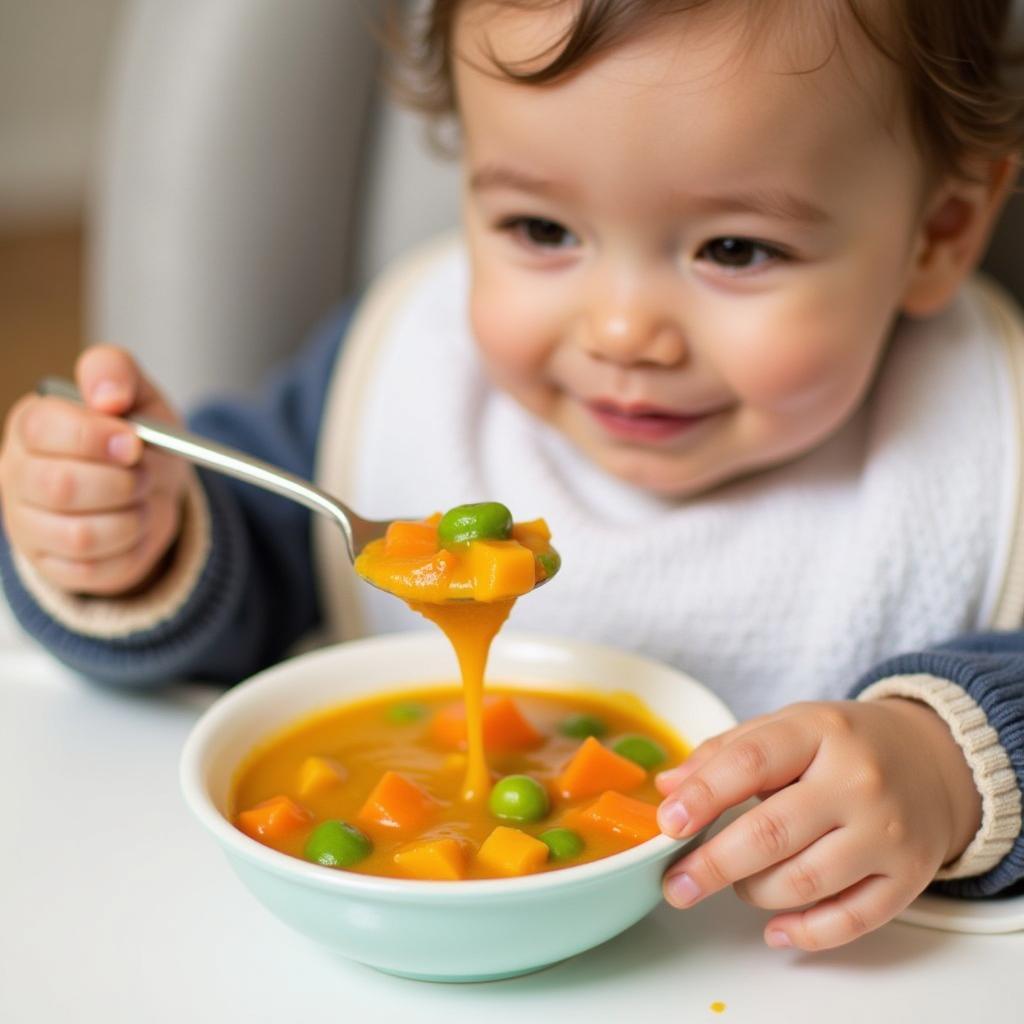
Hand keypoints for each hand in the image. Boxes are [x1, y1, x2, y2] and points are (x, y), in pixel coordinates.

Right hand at [0, 345, 188, 595]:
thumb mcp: (136, 393)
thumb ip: (115, 372)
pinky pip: (94, 570)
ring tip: (143, 499)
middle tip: (146, 474)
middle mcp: (17, 475)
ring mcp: (29, 525)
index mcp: (31, 426)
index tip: (134, 442)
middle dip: (122, 483)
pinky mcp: (52, 565)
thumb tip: (108, 396)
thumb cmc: (136, 436)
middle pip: (61, 487)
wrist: (152, 489)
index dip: (95, 437)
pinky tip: (135, 527)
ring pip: (80, 535)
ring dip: (132, 518)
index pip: (44, 429)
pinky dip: (130, 549)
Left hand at [656, 698, 980, 950]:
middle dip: (714, 864)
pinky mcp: (908, 877)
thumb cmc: (841, 745)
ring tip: (737, 883)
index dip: (703, 795)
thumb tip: (669, 789)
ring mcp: (887, 832)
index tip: (667, 824)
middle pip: (772, 831)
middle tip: (676, 884)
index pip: (750, 762)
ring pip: (804, 881)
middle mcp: (857, 781)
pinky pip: (850, 920)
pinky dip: (805, 933)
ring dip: (754, 892)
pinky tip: (774, 930)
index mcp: (819, 731)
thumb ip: (724, 753)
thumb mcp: (786, 726)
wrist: (931, 760)